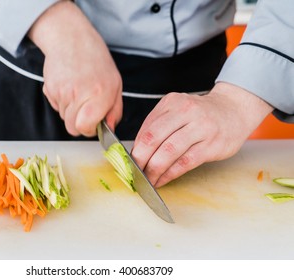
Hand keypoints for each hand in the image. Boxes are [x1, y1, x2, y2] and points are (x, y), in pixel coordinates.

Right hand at [28, 1, 122, 136]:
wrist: (71, 40)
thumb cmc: (96, 61)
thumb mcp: (115, 84)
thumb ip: (115, 110)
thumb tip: (110, 128)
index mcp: (99, 94)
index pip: (85, 128)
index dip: (89, 129)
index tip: (93, 123)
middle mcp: (78, 94)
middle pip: (72, 128)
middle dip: (79, 122)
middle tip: (86, 108)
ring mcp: (61, 92)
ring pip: (63, 117)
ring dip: (71, 110)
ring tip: (78, 91)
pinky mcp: (49, 90)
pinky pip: (56, 106)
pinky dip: (62, 101)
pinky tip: (69, 86)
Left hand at [131, 82, 273, 187]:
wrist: (235, 109)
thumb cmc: (201, 114)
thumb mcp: (178, 110)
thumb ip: (157, 125)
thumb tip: (138, 150)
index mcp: (172, 102)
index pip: (147, 128)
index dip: (136, 148)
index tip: (129, 162)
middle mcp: (186, 112)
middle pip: (154, 138)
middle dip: (140, 159)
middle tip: (134, 172)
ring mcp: (201, 128)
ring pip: (168, 152)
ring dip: (154, 170)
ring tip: (147, 180)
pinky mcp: (212, 145)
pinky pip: (185, 162)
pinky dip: (170, 174)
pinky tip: (162, 180)